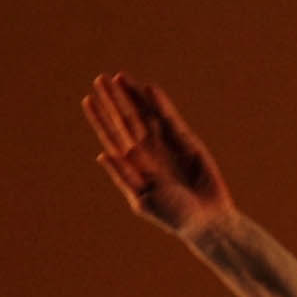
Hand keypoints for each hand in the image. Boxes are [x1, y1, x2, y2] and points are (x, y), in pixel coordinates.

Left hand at [84, 70, 234, 239]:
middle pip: (126, 121)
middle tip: (100, 79)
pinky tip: (148, 89)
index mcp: (133, 167)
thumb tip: (103, 154)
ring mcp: (166, 145)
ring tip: (119, 77)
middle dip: (113, 101)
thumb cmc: (174, 216)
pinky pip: (170, 119)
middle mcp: (147, 153)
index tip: (88, 100)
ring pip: (145, 115)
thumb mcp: (143, 199)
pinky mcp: (186, 141)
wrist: (208, 219)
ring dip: (132, 97)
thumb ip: (125, 176)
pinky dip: (160, 104)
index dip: (101, 119)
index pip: (112, 137)